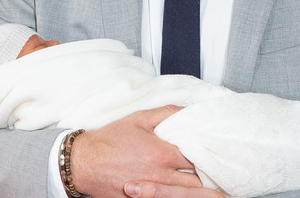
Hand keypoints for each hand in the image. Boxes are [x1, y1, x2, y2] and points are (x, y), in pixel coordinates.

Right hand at [70, 106, 205, 197]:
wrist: (83, 163)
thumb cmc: (109, 141)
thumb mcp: (138, 119)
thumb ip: (166, 113)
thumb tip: (188, 110)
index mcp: (162, 155)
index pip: (198, 158)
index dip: (208, 155)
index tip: (213, 152)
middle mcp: (161, 177)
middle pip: (197, 183)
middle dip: (208, 177)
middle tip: (215, 172)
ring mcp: (153, 193)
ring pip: (186, 196)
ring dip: (198, 191)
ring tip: (208, 187)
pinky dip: (178, 196)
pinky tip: (183, 192)